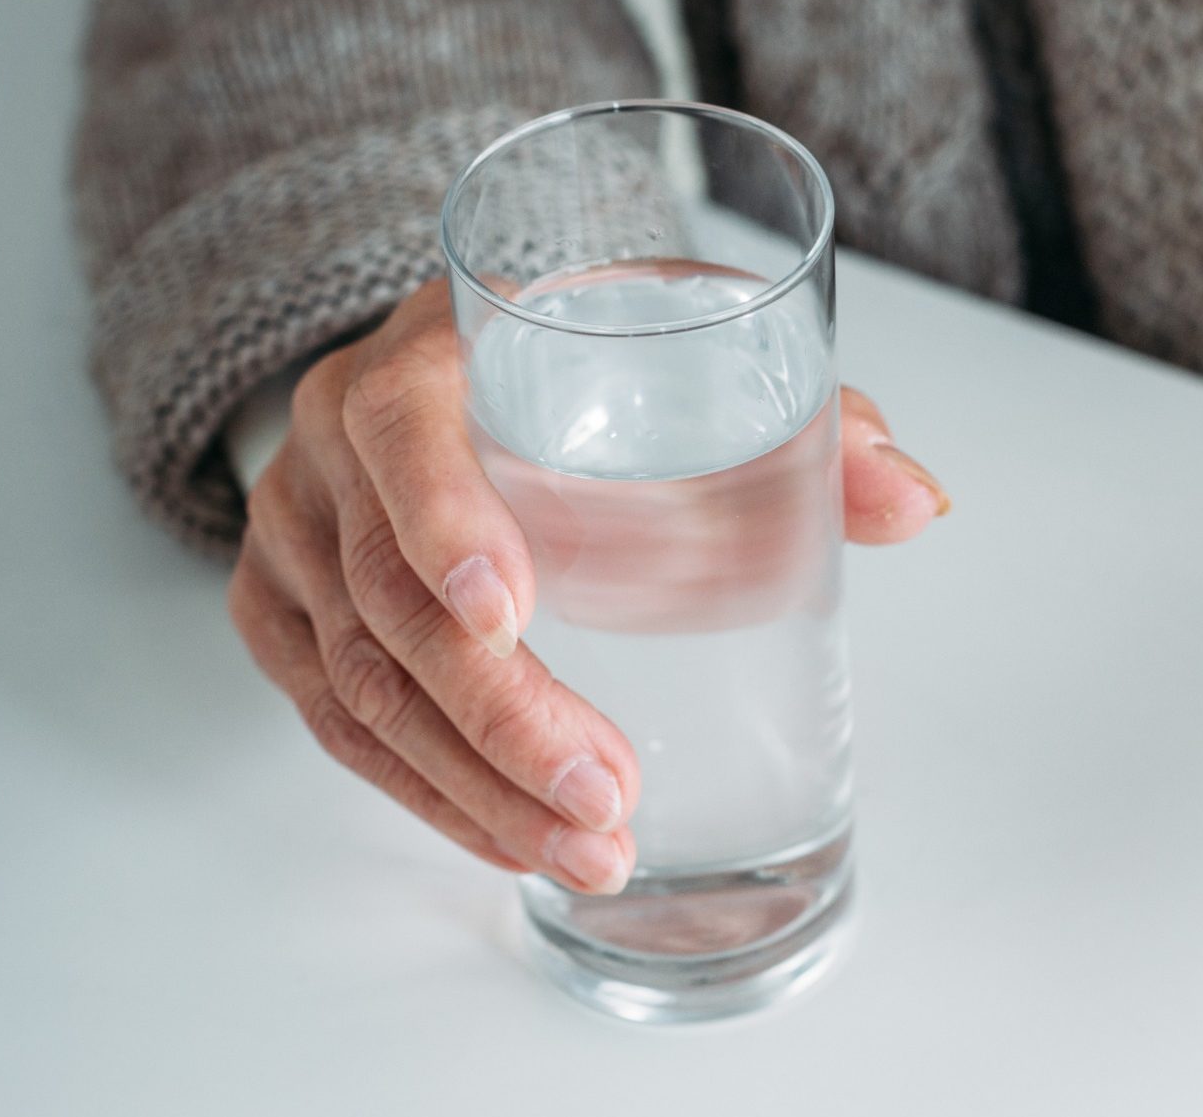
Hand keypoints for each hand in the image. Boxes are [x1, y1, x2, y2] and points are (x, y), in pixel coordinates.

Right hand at [227, 279, 944, 891]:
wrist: (479, 366)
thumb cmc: (600, 366)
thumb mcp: (703, 361)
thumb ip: (819, 424)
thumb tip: (916, 500)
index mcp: (431, 354)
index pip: (405, 432)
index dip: (447, 522)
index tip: (513, 613)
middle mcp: (337, 441)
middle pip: (391, 595)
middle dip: (503, 717)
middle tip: (606, 795)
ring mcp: (299, 532)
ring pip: (360, 681)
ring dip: (475, 785)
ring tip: (590, 849)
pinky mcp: (285, 609)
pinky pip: (338, 721)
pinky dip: (429, 793)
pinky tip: (512, 840)